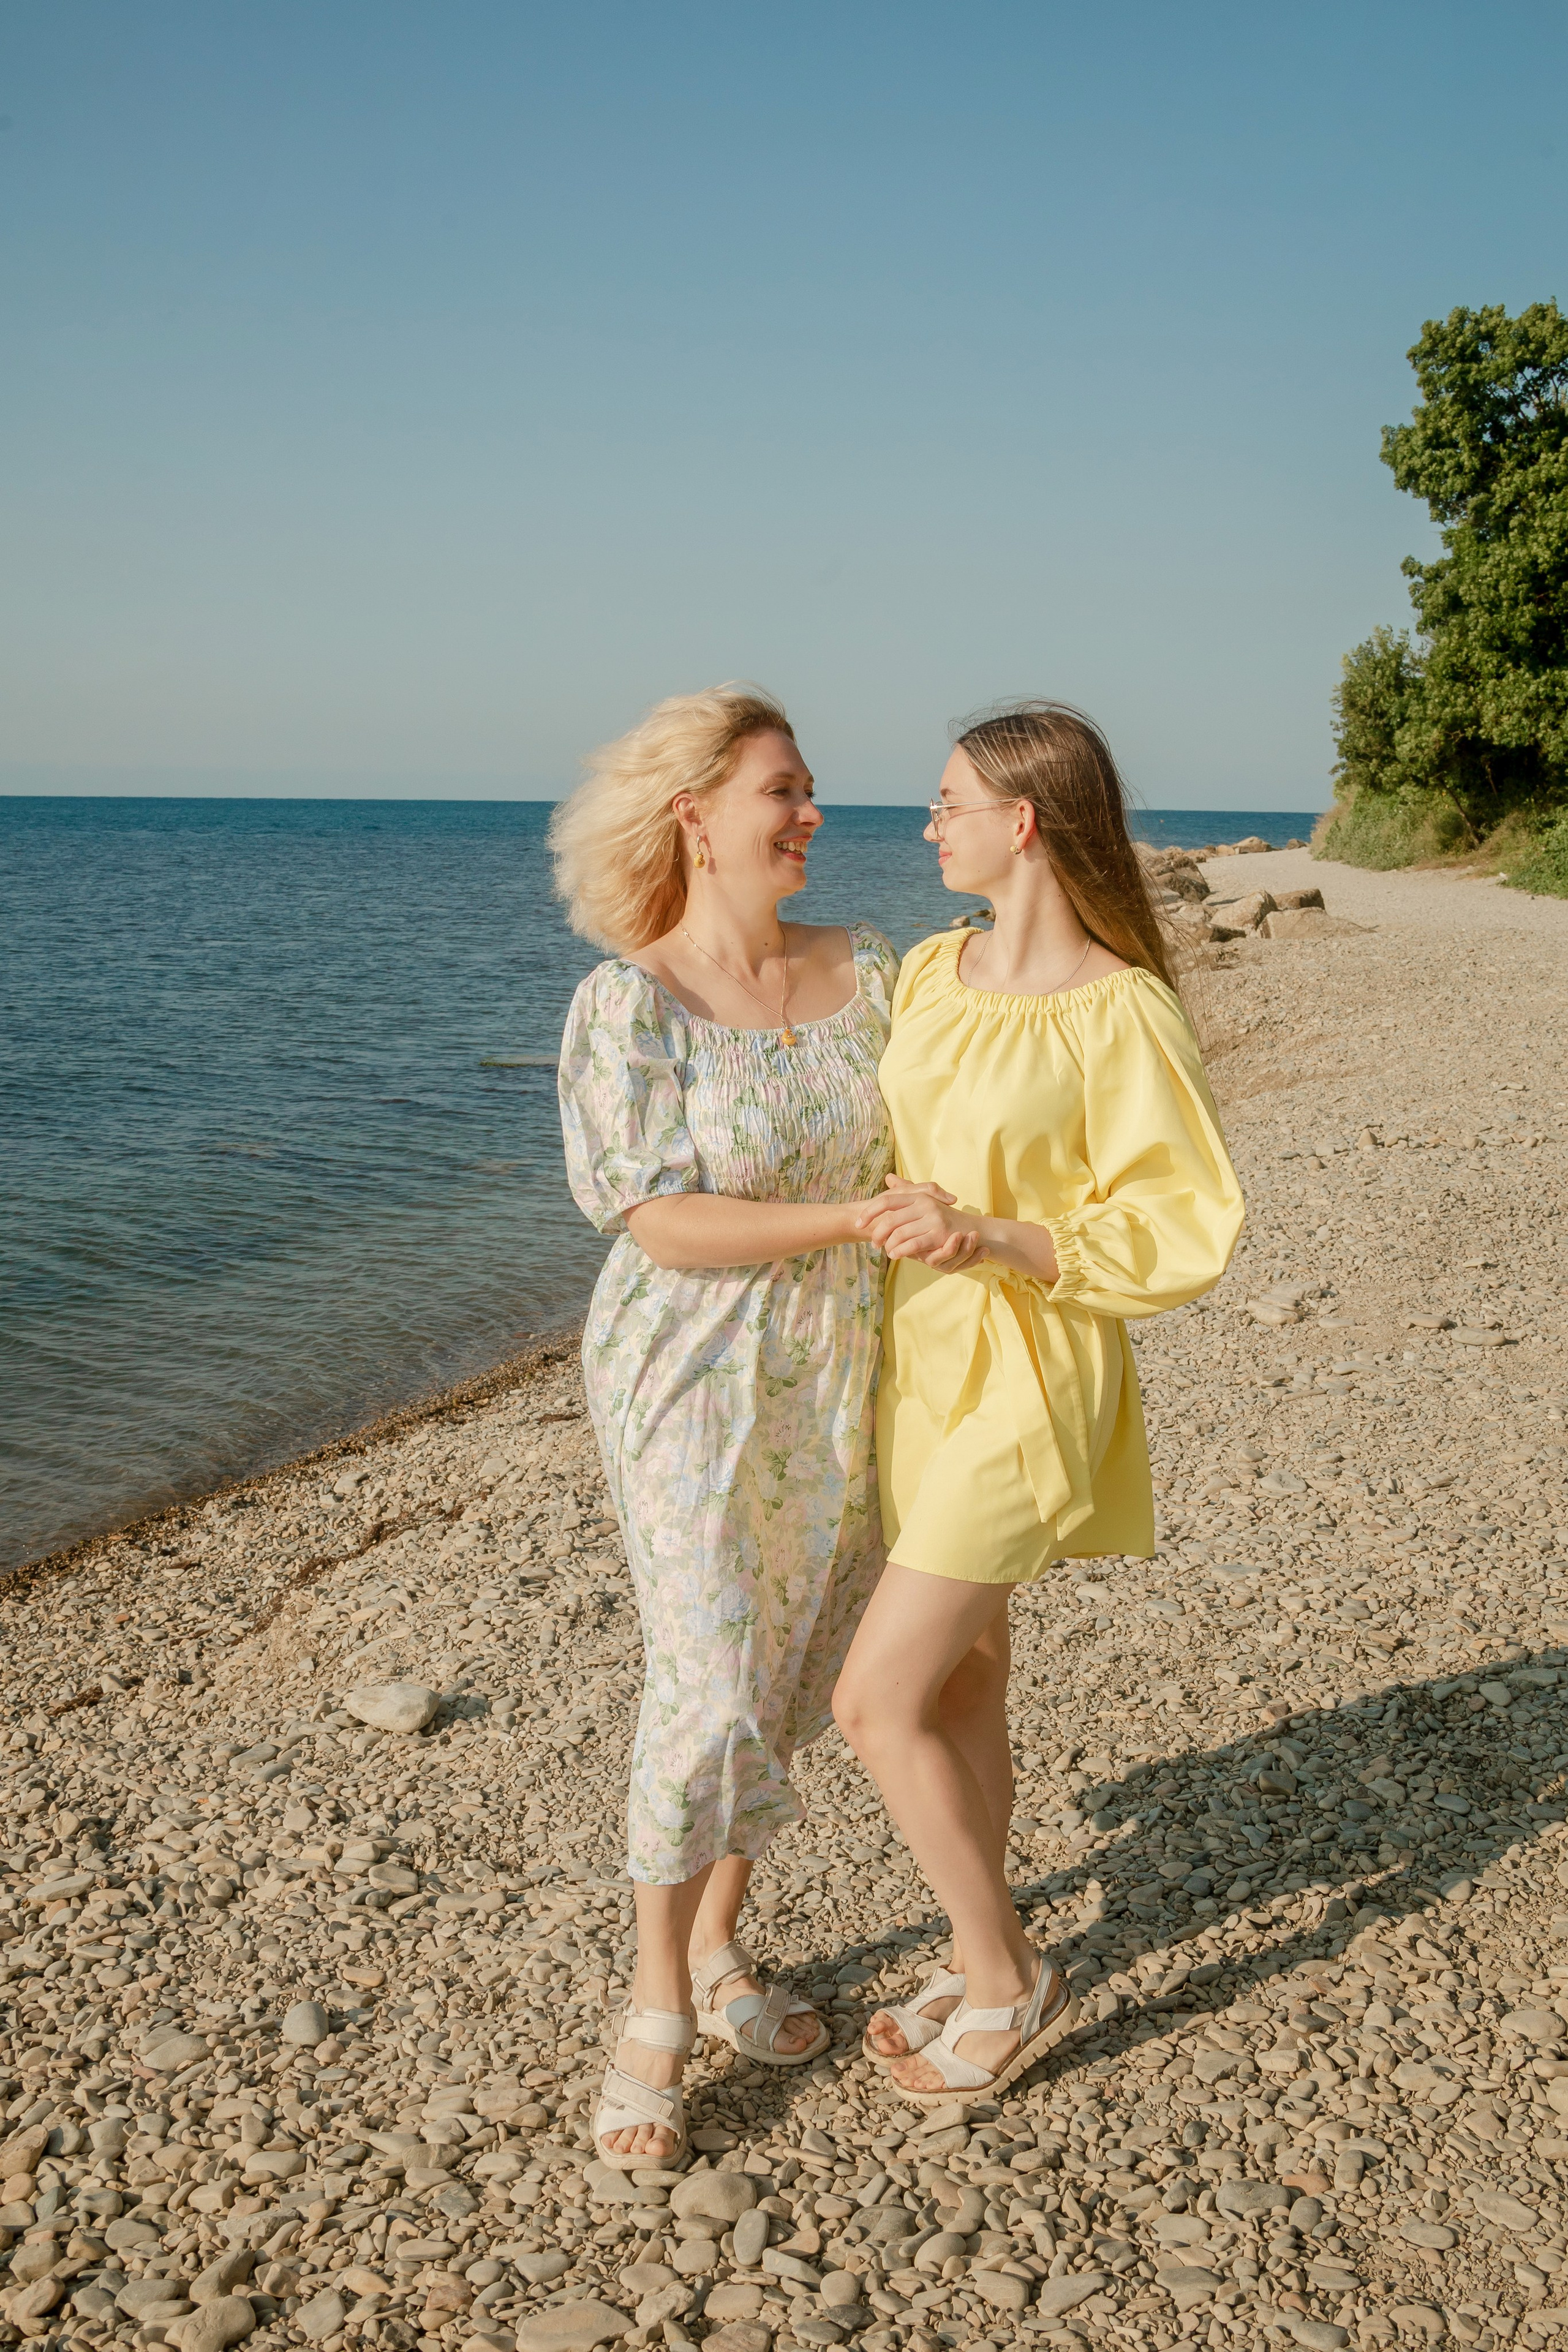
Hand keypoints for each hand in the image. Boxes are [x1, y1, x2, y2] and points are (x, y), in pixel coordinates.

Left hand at [856, 1176, 987, 1269]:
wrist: (969, 1229)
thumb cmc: (941, 1216)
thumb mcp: (923, 1200)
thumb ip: (905, 1189)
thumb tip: (888, 1178)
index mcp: (917, 1195)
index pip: (886, 1201)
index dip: (869, 1212)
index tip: (858, 1223)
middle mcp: (923, 1204)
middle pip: (890, 1219)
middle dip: (877, 1233)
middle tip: (874, 1243)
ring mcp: (932, 1219)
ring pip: (899, 1234)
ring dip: (888, 1245)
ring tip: (885, 1251)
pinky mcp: (938, 1234)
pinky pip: (913, 1244)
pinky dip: (901, 1251)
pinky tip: (896, 1255)